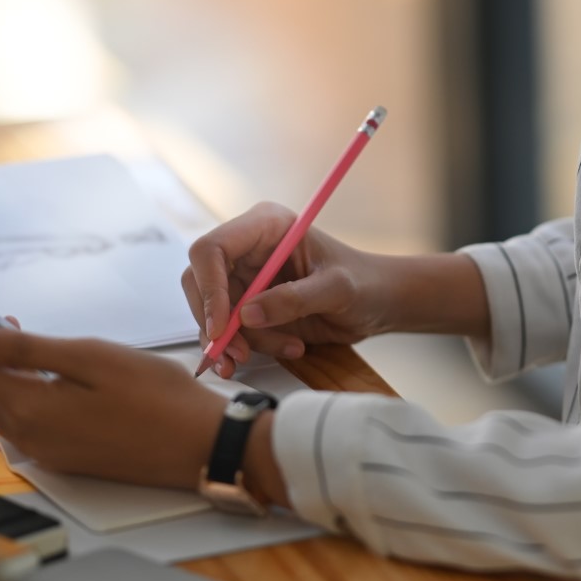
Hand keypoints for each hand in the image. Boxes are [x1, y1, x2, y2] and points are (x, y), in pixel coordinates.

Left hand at [0, 322, 227, 489]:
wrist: (200, 443)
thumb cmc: (158, 397)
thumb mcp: (92, 358)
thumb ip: (27, 349)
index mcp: (31, 410)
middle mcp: (28, 436)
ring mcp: (45, 448)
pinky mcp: (62, 453)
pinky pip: (18, 416)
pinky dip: (12, 385)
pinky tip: (30, 366)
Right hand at [181, 202, 393, 377]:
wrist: (378, 302)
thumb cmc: (365, 282)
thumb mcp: (338, 289)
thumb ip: (295, 299)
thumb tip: (248, 315)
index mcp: (266, 226)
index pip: (212, 249)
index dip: (209, 287)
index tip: (222, 326)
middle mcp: (249, 249)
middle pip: (201, 283)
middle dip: (217, 323)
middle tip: (239, 354)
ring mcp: (247, 278)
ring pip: (214, 314)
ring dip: (241, 341)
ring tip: (289, 347)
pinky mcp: (251, 305)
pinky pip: (230, 331)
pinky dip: (247, 348)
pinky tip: (286, 348)